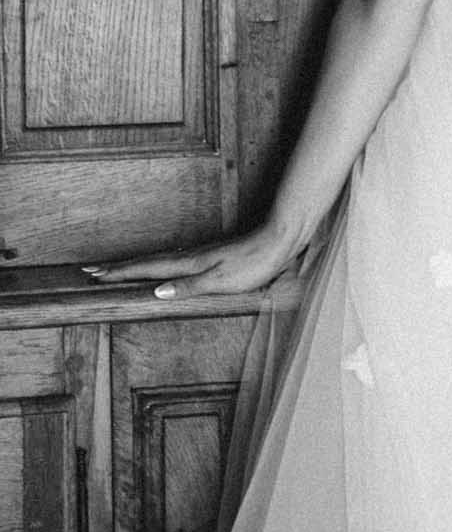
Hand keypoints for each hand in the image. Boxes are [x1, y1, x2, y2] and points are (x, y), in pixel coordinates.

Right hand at [81, 224, 298, 299]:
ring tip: (117, 269)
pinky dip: (156, 264)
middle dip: (119, 267)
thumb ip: (188, 287)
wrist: (279, 240)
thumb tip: (156, 292)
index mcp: (189, 264)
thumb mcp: (221, 281)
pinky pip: (173, 260)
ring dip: (135, 265)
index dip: (121, 273)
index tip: (95, 275)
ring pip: (159, 260)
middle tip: (92, 270)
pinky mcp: (211, 256)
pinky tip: (160, 266)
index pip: (147, 269)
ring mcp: (200, 255)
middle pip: (147, 262)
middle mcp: (190, 257)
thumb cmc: (254, 264)